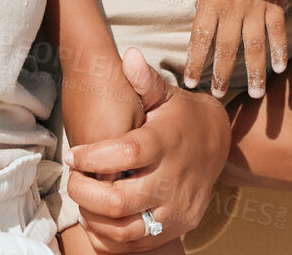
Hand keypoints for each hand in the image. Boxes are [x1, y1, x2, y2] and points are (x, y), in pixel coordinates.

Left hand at [67, 49, 231, 251]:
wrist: (218, 142)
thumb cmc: (180, 116)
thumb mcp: (165, 95)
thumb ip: (144, 80)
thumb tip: (129, 55)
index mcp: (165, 143)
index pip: (123, 156)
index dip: (91, 158)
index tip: (72, 155)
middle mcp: (173, 179)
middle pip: (118, 201)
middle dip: (84, 193)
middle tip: (73, 179)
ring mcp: (177, 208)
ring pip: (125, 230)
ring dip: (94, 218)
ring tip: (84, 199)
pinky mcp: (178, 226)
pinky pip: (135, 245)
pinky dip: (110, 237)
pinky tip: (99, 218)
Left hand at [183, 0, 287, 99]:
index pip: (199, 37)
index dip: (194, 61)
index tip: (189, 81)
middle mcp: (232, 9)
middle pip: (225, 49)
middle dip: (221, 75)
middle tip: (218, 95)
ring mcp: (255, 7)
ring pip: (253, 47)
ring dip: (253, 72)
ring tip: (255, 94)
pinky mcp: (275, 1)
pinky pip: (278, 29)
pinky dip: (280, 48)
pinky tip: (281, 67)